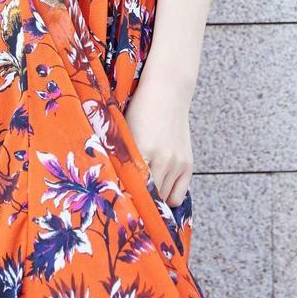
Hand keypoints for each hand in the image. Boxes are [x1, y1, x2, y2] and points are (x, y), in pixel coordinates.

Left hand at [124, 64, 193, 207]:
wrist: (167, 91)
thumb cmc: (139, 109)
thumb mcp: (124, 130)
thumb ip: (119, 155)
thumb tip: (109, 180)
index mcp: (141, 149)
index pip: (132, 187)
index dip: (124, 199)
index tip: (116, 206)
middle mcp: (161, 159)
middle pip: (148, 197)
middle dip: (137, 202)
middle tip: (127, 206)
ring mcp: (176, 163)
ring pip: (163, 199)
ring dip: (152, 200)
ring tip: (142, 197)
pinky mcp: (187, 164)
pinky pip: (179, 195)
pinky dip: (168, 198)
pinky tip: (159, 192)